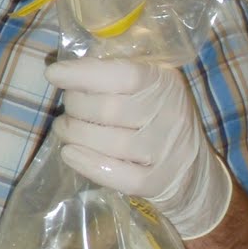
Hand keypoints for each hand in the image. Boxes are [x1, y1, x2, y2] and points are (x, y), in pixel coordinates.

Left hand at [45, 57, 232, 239]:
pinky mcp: (156, 182)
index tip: (53, 73)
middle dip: (74, 107)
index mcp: (165, 83)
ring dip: (73, 134)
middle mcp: (171, 115)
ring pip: (107, 142)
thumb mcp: (150, 87)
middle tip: (66, 109)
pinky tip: (69, 153)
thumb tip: (68, 66)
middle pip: (107, 110)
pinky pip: (114, 174)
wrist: (194, 171)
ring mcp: (165, 151)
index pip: (123, 75)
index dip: (83, 74)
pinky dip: (85, 163)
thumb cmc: (158, 118)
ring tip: (63, 129)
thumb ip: (117, 73)